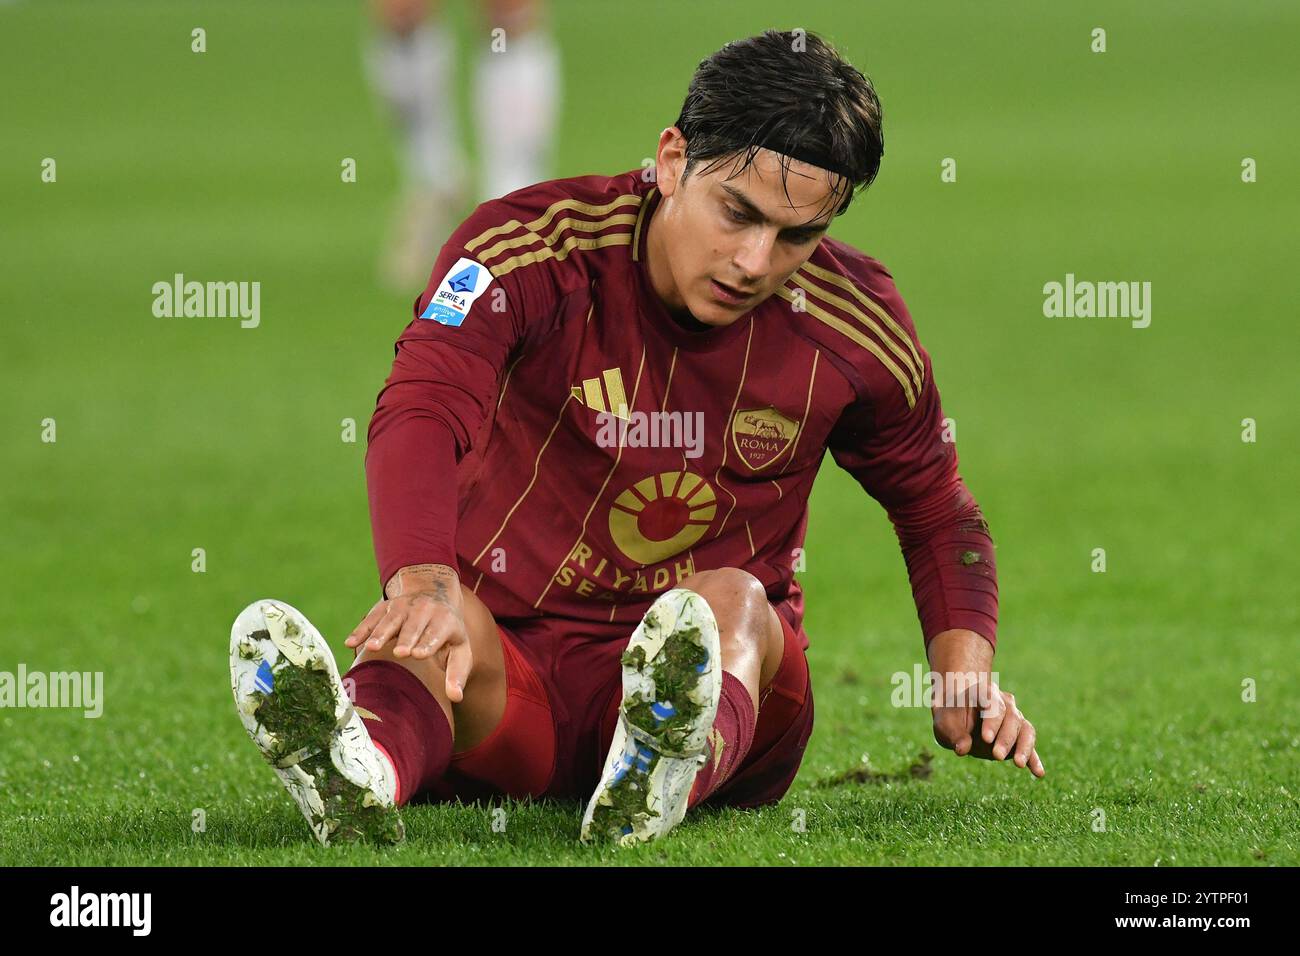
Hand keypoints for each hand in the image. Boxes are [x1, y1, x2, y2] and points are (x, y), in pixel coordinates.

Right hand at [345, 564, 471, 702]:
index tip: (419, 654)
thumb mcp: (459, 648)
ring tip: (371, 647)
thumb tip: (456, 697)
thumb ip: (457, 673)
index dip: (428, 642)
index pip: (437, 632)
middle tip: (400, 653)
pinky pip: (371, 618)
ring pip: (391, 620)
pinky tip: (350, 642)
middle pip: (414, 626)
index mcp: (445, 621)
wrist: (433, 594)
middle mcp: (424, 610)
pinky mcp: (385, 607)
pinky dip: (361, 630)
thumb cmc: (447, 632)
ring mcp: (403, 607)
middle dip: (406, 638)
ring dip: (381, 632)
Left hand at [926, 629, 1044, 777]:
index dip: (992, 721)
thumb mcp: (944, 723)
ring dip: (1023, 747)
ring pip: (1025, 729)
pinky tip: (1038, 773)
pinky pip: (1028, 745)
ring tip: (1018, 764)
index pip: (993, 703)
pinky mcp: (1018, 736)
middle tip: (996, 756)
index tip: (986, 738)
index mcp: (985, 692)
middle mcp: (1004, 703)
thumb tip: (962, 749)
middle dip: (1006, 737)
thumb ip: (952, 733)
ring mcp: (1014, 718)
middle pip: (1012, 717)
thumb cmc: (950, 716)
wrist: (957, 716)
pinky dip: (1034, 759)